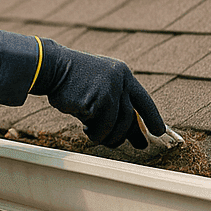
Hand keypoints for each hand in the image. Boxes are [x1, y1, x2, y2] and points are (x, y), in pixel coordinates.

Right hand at [33, 39, 164, 148]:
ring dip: (105, 135)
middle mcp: (119, 80)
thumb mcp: (100, 89)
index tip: (159, 132)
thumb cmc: (75, 81)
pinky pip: (98, 125)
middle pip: (129, 117)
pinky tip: (85, 128)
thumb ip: (116, 107)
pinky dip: (93, 131)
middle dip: (123, 135)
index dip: (152, 117)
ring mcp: (107, 89)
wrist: (51, 67)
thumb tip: (134, 135)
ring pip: (114, 124)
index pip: (143, 99)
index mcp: (123, 74)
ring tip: (94, 135)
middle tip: (115, 144)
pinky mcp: (94, 100)